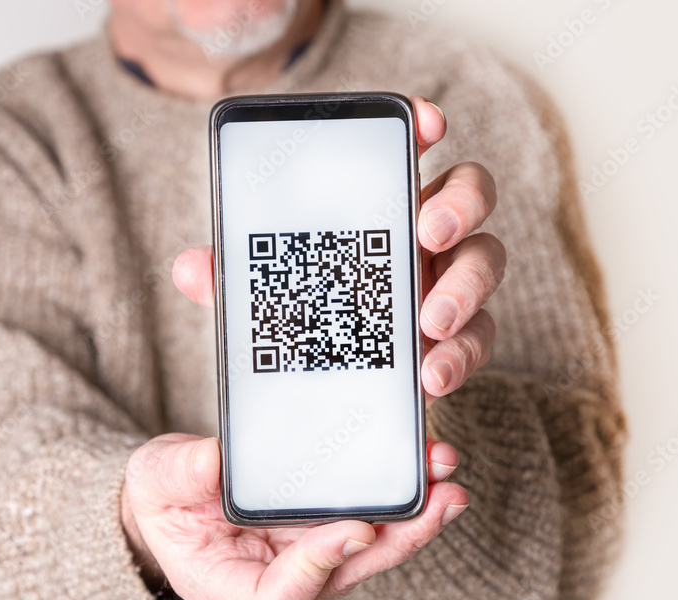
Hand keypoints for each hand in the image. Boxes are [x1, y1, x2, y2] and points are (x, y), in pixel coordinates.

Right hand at [121, 433, 467, 599]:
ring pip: (371, 544)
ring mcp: (309, 551)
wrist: (176, 499)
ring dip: (415, 513)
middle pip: (350, 570)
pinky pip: (369, 514)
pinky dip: (400, 494)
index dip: (322, 567)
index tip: (354, 530)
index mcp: (236, 586)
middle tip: (442, 498)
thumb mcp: (157, 481)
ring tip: (446, 473)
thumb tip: (215, 461)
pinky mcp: (324, 522)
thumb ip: (182, 475)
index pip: (284, 598)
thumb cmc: (163, 502)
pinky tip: (425, 464)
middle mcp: (284, 577)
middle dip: (401, 538)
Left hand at [171, 97, 504, 403]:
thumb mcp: (261, 300)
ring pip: (486, 262)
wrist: (320, 399)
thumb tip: (191, 267)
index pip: (410, 150)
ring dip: (465, 288)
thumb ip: (236, 280)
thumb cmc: (300, 322)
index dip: (422, 127)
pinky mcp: (459, 338)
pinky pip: (479, 339)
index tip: (426, 122)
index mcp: (379, 206)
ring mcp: (448, 283)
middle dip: (459, 205)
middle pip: (471, 193)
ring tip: (431, 321)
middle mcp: (424, 236)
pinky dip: (462, 356)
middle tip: (427, 232)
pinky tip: (431, 378)